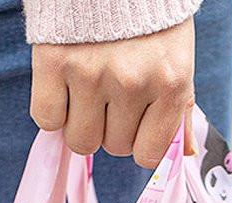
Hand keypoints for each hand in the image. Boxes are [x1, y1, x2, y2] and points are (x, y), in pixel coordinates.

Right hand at [30, 20, 195, 167]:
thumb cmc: (148, 19)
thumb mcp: (176, 59)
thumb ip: (179, 108)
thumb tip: (184, 154)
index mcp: (170, 83)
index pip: (147, 155)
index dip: (138, 141)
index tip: (135, 121)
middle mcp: (132, 82)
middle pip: (112, 147)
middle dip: (110, 126)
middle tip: (110, 92)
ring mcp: (91, 73)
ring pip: (80, 140)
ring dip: (81, 122)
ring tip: (88, 89)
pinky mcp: (54, 62)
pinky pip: (47, 120)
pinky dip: (52, 109)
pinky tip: (63, 84)